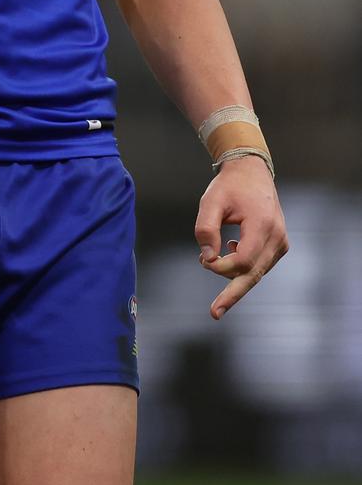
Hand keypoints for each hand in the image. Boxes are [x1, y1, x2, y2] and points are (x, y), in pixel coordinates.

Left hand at [194, 155, 287, 319]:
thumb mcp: (211, 201)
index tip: (202, 260)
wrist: (251, 171)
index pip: (244, 260)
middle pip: (254, 274)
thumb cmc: (230, 186)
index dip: (222, 267)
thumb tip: (207, 259)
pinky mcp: (279, 246)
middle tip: (214, 312)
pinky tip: (228, 250)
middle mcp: (277, 237)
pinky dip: (242, 266)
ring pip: (256, 272)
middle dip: (232, 294)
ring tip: (210, 261)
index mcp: (263, 225)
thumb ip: (206, 229)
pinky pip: (259, 265)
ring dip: (233, 274)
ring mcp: (281, 243)